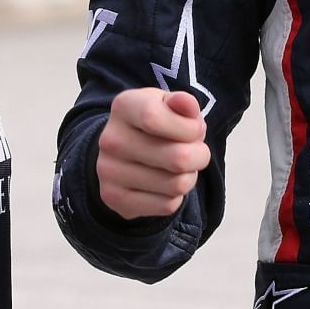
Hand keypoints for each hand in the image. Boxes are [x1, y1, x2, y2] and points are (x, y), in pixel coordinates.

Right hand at [94, 87, 210, 219]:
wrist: (122, 150)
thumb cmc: (156, 124)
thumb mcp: (168, 105)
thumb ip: (183, 103)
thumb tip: (188, 105)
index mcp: (124, 107)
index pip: (156, 119)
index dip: (189, 128)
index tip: (196, 129)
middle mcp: (111, 139)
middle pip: (178, 158)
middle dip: (200, 156)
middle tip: (196, 152)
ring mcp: (109, 171)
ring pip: (176, 185)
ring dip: (189, 177)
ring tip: (180, 168)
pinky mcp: (114, 198)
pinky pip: (167, 205)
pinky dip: (176, 197)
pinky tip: (165, 183)